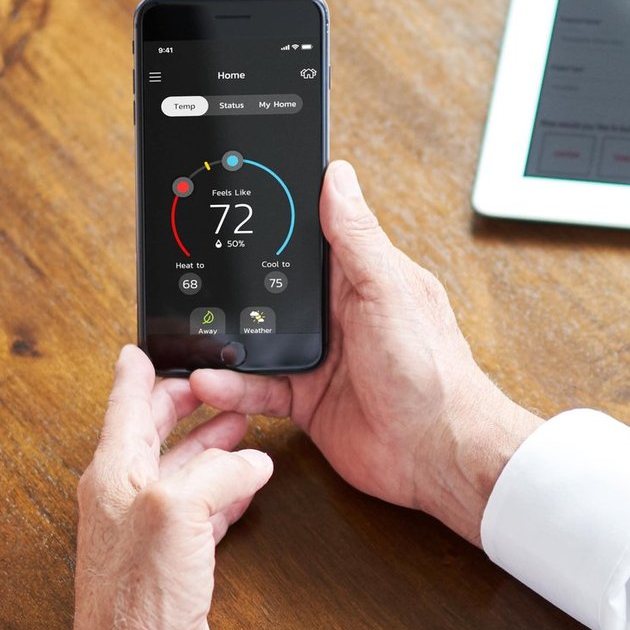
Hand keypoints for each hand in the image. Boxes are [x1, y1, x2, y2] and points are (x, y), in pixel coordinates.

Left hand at [73, 347, 275, 629]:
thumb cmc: (140, 595)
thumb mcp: (179, 510)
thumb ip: (218, 473)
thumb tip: (250, 460)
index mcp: (112, 473)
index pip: (125, 405)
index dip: (137, 372)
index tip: (142, 346)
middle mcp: (123, 497)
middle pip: (153, 433)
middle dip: (185, 404)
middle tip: (210, 380)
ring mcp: (146, 532)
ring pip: (181, 471)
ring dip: (209, 445)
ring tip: (239, 423)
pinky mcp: (171, 563)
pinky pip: (199, 511)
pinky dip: (223, 490)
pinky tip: (245, 483)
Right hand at [190, 160, 539, 543]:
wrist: (438, 453)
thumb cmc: (432, 370)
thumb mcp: (388, 291)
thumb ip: (356, 238)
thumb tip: (337, 176)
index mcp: (360, 278)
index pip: (311, 237)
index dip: (277, 220)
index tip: (236, 202)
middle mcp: (338, 314)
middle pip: (274, 287)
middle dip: (236, 283)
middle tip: (193, 272)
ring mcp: (320, 357)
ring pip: (259, 337)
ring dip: (226, 337)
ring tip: (191, 331)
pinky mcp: (306, 399)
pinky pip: (258, 387)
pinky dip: (232, 385)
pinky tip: (210, 379)